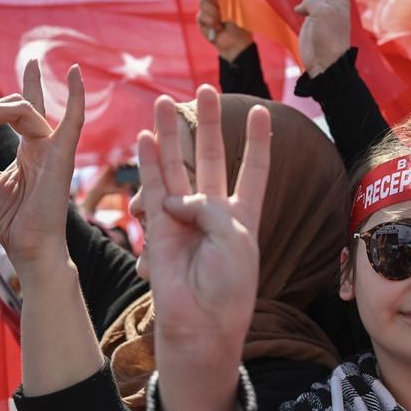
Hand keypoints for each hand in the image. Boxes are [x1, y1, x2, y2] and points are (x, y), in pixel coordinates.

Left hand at [0, 60, 83, 272]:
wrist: (27, 247)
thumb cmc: (11, 222)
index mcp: (30, 151)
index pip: (15, 112)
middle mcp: (44, 145)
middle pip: (16, 106)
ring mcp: (55, 149)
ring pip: (24, 109)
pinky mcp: (63, 156)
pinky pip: (74, 120)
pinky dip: (76, 96)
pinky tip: (75, 71)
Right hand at [137, 86, 268, 357]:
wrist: (201, 321)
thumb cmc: (228, 284)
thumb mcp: (235, 237)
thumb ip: (208, 206)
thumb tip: (172, 198)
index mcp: (244, 215)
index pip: (255, 170)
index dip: (258, 142)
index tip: (263, 111)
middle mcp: (214, 212)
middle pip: (213, 157)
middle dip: (209, 124)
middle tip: (207, 89)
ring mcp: (184, 217)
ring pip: (179, 166)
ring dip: (173, 134)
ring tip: (166, 101)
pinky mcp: (159, 227)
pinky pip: (155, 186)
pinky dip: (151, 161)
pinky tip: (147, 136)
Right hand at [197, 0, 253, 62]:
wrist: (238, 44)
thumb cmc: (242, 24)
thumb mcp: (240, 6)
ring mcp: (206, 9)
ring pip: (203, 3)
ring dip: (214, 13)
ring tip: (223, 21)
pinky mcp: (201, 20)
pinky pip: (201, 17)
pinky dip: (211, 23)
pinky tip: (218, 28)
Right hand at [295, 0, 351, 76]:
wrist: (325, 62)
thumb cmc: (328, 38)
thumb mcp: (321, 13)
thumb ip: (313, 2)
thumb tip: (301, 8)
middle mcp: (331, 3)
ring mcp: (321, 12)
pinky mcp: (311, 22)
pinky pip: (306, 6)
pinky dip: (302, 5)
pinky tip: (298, 8)